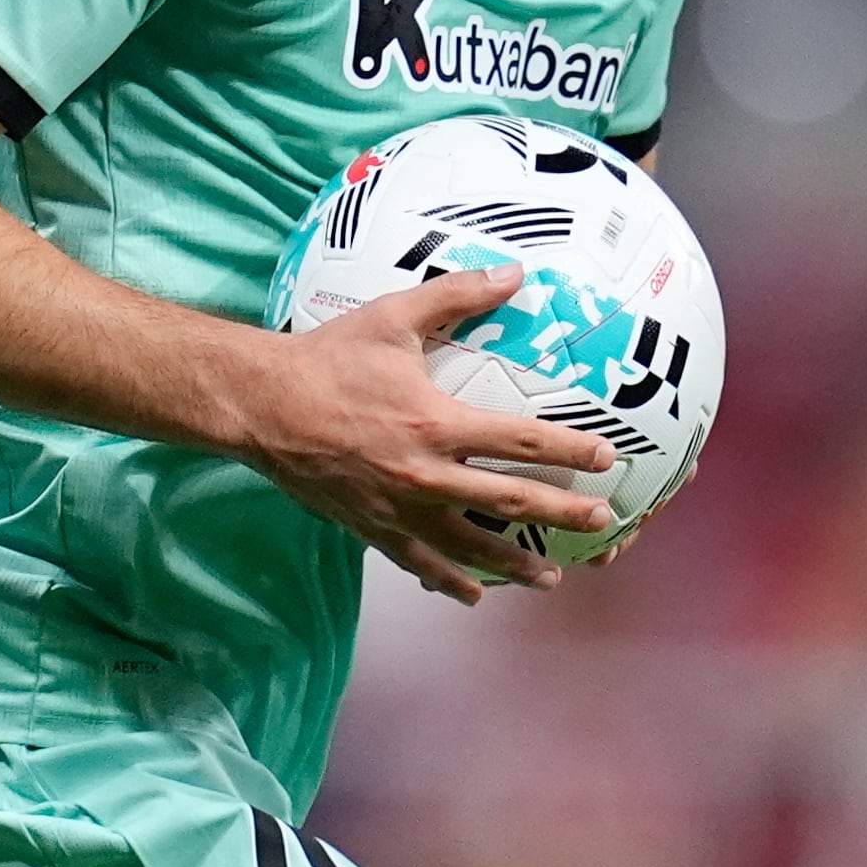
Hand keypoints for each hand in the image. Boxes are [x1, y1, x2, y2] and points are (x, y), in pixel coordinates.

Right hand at [233, 264, 614, 604]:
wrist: (262, 406)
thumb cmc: (328, 358)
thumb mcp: (393, 318)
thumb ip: (456, 296)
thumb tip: (512, 273)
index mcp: (436, 423)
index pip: (519, 441)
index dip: (568, 449)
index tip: (605, 457)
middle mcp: (425, 474)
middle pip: (508, 502)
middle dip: (561, 514)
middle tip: (600, 524)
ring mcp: (398, 508)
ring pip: (470, 545)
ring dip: (515, 564)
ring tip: (551, 576)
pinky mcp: (372, 528)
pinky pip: (419, 563)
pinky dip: (450, 580)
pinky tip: (474, 594)